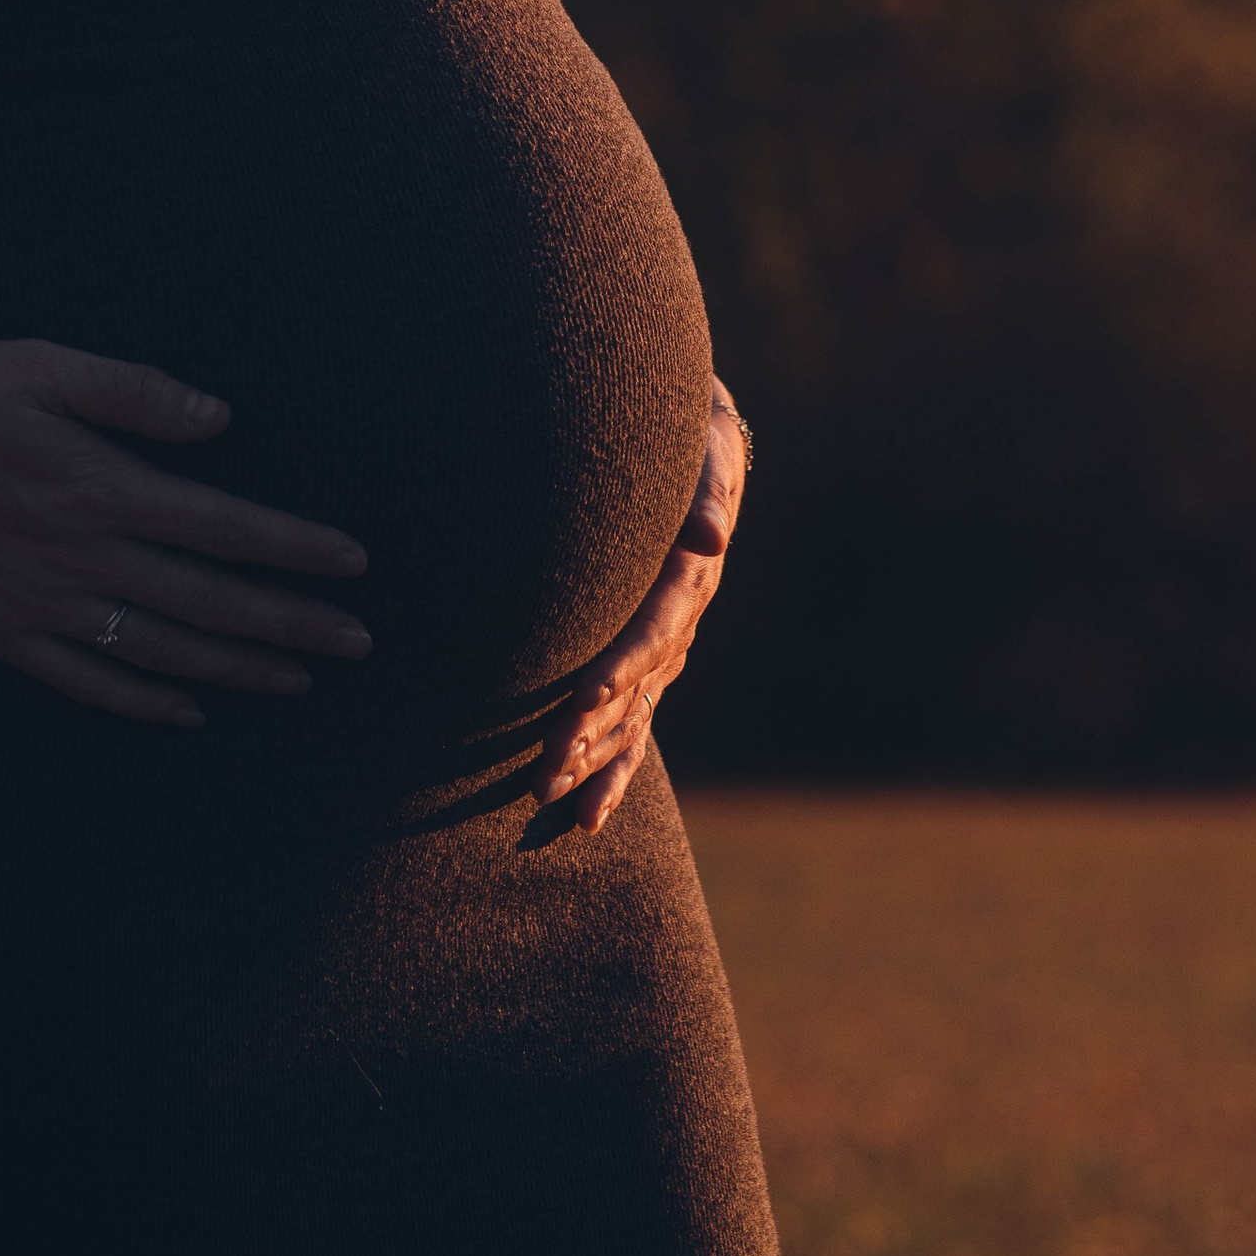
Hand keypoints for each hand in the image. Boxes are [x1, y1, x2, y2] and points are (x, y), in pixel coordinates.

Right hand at [0, 337, 372, 728]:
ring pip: (161, 651)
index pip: (224, 528)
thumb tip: (219, 420)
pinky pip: (86, 681)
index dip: (294, 550)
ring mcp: (40, 606)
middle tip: (357, 644)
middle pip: (209, 603)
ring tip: (298, 681)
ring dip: (236, 670)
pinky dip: (143, 702)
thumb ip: (134, 393)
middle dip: (291, 625)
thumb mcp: (41, 365)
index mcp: (99, 488)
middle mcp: (80, 559)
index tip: (353, 564)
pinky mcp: (0, 634)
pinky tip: (188, 712)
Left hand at [536, 375, 748, 830]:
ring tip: (546, 794)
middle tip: (545, 766)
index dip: (624, 662)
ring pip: (632, 715)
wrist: (694, 443)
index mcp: (692, 575)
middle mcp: (682, 623)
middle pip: (640, 686)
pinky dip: (612, 772)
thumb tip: (710, 536)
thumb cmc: (690, 436)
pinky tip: (583, 819)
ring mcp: (666, 649)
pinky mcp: (646, 663)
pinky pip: (634, 726)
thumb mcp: (706, 446)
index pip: (658, 626)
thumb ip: (706, 488)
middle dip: (592, 728)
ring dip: (591, 758)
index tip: (585, 693)